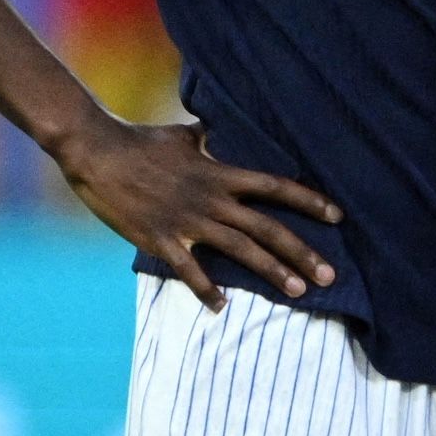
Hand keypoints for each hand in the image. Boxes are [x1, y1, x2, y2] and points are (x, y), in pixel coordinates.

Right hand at [53, 119, 341, 309]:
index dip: (310, 201)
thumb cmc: (141, 139)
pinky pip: (189, 269)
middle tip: (329, 275)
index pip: (277, 187)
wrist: (97, 150)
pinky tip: (221, 307)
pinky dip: (205, 289)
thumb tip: (219, 128)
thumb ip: (209, 137)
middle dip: (302, 252)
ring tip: (298, 291)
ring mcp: (187, 220)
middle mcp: (212, 198)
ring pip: (240, 249)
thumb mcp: (184, 135)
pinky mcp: (160, 238)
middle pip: (268, 227)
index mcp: (221, 173)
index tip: (338, 216)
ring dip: (271, 271)